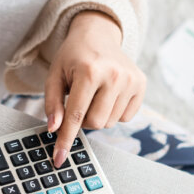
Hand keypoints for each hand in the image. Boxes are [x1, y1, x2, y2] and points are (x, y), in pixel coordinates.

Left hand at [45, 11, 145, 167]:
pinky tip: (108, 93)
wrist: (98, 34)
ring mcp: (131, 80)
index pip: (76, 116)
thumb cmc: (73, 56)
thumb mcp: (55, 75)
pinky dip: (113, 111)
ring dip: (98, 114)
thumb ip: (52, 103)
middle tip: (79, 100)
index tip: (59, 159)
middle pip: (95, 123)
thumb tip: (54, 129)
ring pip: (110, 122)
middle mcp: (114, 75)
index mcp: (89, 71)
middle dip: (83, 119)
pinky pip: (125, 117)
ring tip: (94, 93)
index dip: (66, 140)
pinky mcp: (141, 84)